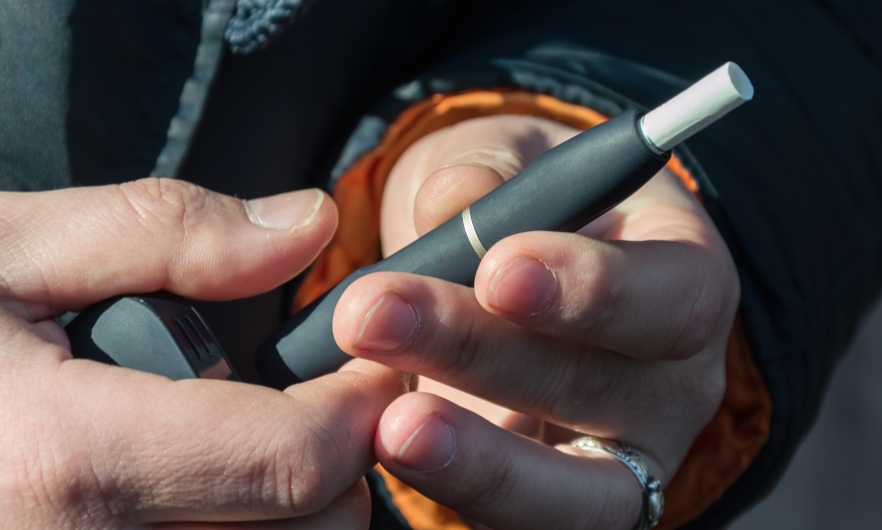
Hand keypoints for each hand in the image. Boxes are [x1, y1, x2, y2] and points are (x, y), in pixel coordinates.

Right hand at [0, 179, 407, 528]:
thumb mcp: (7, 253)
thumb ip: (169, 235)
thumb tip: (309, 223)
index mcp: (68, 466)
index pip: (295, 462)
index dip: (361, 409)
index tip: (370, 365)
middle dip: (336, 464)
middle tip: (309, 401)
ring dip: (290, 510)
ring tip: (242, 445)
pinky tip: (198, 488)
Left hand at [332, 115, 738, 528]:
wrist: (522, 272)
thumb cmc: (531, 205)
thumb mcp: (518, 159)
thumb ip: (490, 173)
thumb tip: (451, 198)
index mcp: (686, 279)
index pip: (673, 299)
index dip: (593, 290)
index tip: (497, 268)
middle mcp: (671, 383)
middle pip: (602, 391)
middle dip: (480, 354)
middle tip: (376, 315)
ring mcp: (623, 454)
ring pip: (572, 489)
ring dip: (472, 455)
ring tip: (390, 420)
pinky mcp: (561, 497)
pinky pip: (518, 515)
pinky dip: (453, 486)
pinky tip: (384, 443)